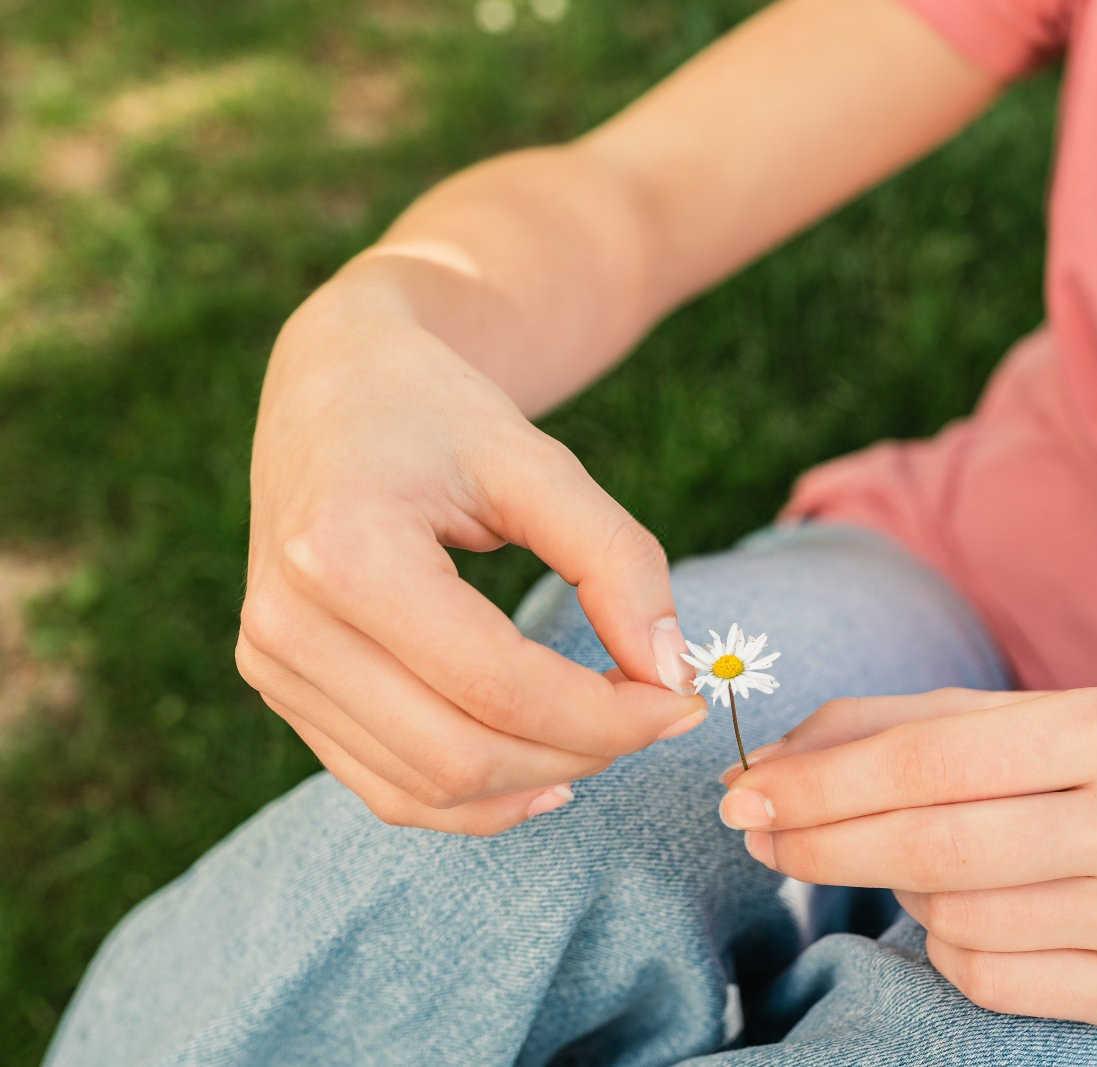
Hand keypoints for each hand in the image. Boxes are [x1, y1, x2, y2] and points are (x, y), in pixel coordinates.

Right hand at [235, 277, 704, 834]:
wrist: (332, 384)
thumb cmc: (439, 412)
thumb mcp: (540, 460)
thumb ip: (617, 561)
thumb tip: (673, 674)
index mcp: (345, 552)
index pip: (497, 685)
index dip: (607, 715)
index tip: (686, 701)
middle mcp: (289, 623)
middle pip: (460, 754)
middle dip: (583, 752)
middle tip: (660, 715)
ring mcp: (272, 665)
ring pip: (425, 790)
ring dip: (537, 779)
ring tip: (612, 735)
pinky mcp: (278, 688)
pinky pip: (387, 788)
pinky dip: (477, 798)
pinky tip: (547, 771)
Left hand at [719, 688, 1096, 1026]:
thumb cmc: (1057, 772)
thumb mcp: (981, 723)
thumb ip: (868, 730)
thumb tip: (759, 771)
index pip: (929, 759)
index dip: (822, 784)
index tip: (744, 797)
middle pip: (936, 846)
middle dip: (825, 844)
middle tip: (762, 839)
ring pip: (955, 918)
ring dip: (903, 894)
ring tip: (923, 863)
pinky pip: (986, 977)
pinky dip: (948, 946)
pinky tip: (973, 912)